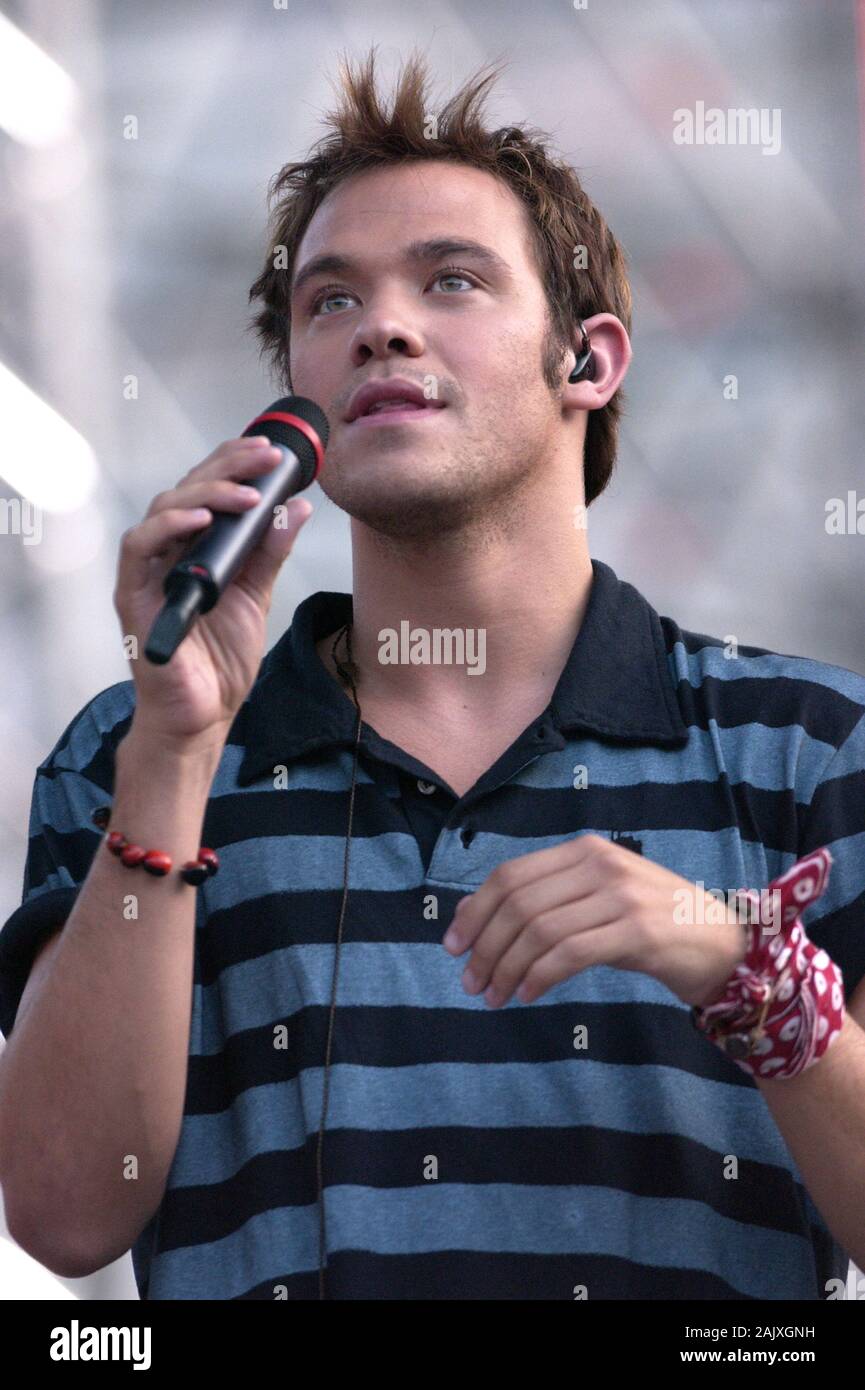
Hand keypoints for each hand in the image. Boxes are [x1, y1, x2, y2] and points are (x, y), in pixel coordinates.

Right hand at [114, 436, 312, 747]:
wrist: (203, 716)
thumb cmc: (219, 661)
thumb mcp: (256, 596)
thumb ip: (270, 552)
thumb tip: (295, 507)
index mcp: (194, 549)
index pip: (207, 490)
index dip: (234, 464)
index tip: (271, 455)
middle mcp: (166, 553)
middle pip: (186, 489)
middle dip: (227, 468)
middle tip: (264, 459)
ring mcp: (147, 573)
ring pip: (163, 509)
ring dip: (207, 495)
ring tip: (246, 495)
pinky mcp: (133, 597)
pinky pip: (139, 548)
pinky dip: (169, 528)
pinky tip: (202, 521)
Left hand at [442, 833, 747, 1009]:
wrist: (725, 944)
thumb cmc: (654, 925)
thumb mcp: (598, 899)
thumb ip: (550, 901)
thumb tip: (477, 921)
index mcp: (585, 850)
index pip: (511, 875)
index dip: (475, 911)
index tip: (454, 945)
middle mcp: (600, 864)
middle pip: (519, 903)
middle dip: (485, 946)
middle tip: (470, 982)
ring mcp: (621, 895)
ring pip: (539, 930)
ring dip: (506, 968)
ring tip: (493, 996)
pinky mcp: (637, 931)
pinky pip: (570, 954)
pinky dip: (539, 976)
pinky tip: (527, 994)